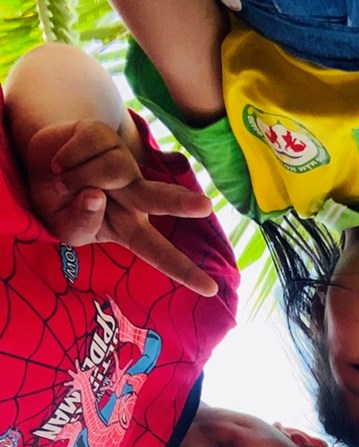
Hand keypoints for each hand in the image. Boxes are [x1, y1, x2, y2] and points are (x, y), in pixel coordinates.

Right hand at [24, 120, 217, 295]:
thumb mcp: (65, 230)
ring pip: (111, 170)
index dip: (183, 271)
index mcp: (129, 228)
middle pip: (160, 199)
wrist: (36, 165)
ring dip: (76, 178)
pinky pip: (90, 147)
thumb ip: (81, 223)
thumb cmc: (58, 205)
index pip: (159, 253)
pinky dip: (68, 158)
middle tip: (207, 207)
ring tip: (63, 182)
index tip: (211, 289)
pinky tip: (62, 163)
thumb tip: (96, 195)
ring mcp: (124, 163)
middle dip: (182, 203)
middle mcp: (134, 195)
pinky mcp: (106, 136)